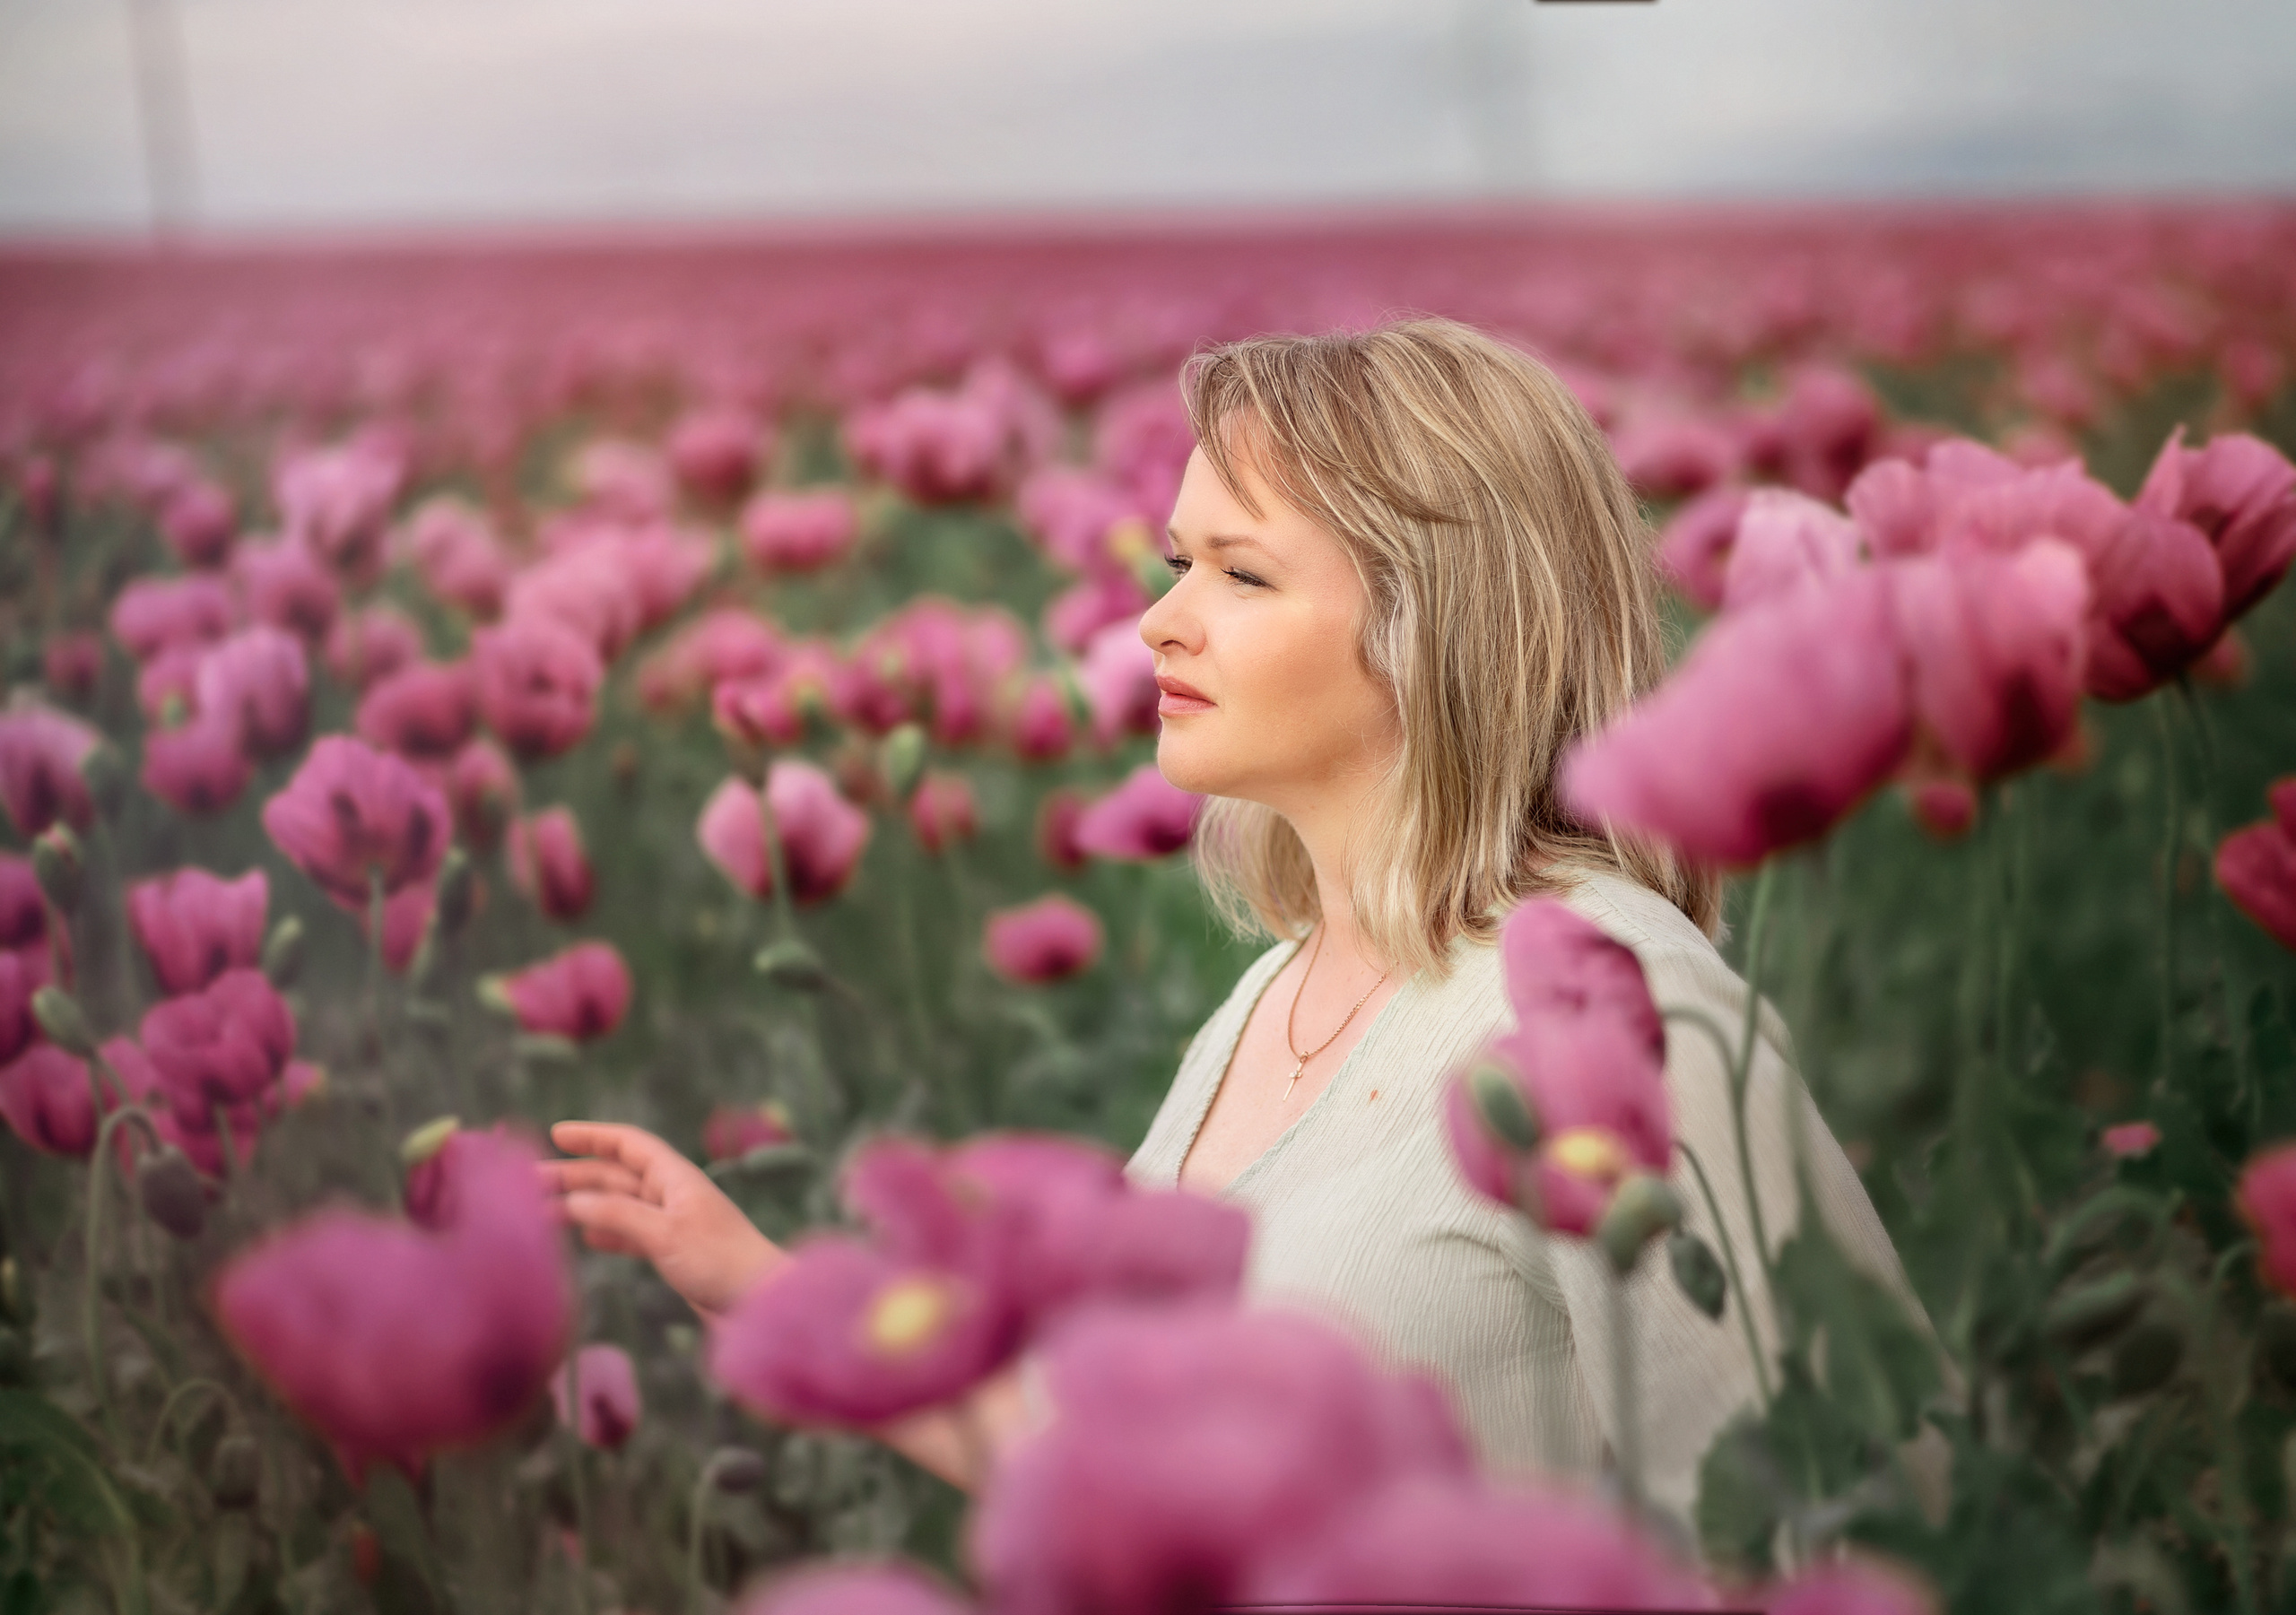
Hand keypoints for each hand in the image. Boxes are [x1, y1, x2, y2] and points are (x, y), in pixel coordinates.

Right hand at [540, 1121, 786, 1318]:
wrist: (760, 1302)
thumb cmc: (720, 1260)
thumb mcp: (665, 1232)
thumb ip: (618, 1214)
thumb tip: (572, 1202)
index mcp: (675, 1177)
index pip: (629, 1144)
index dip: (593, 1135)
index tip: (556, 1134)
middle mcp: (672, 1195)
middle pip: (616, 1176)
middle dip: (574, 1176)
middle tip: (528, 1183)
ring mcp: (671, 1224)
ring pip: (618, 1206)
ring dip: (582, 1205)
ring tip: (541, 1212)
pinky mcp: (672, 1252)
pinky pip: (630, 1234)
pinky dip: (606, 1232)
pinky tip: (584, 1237)